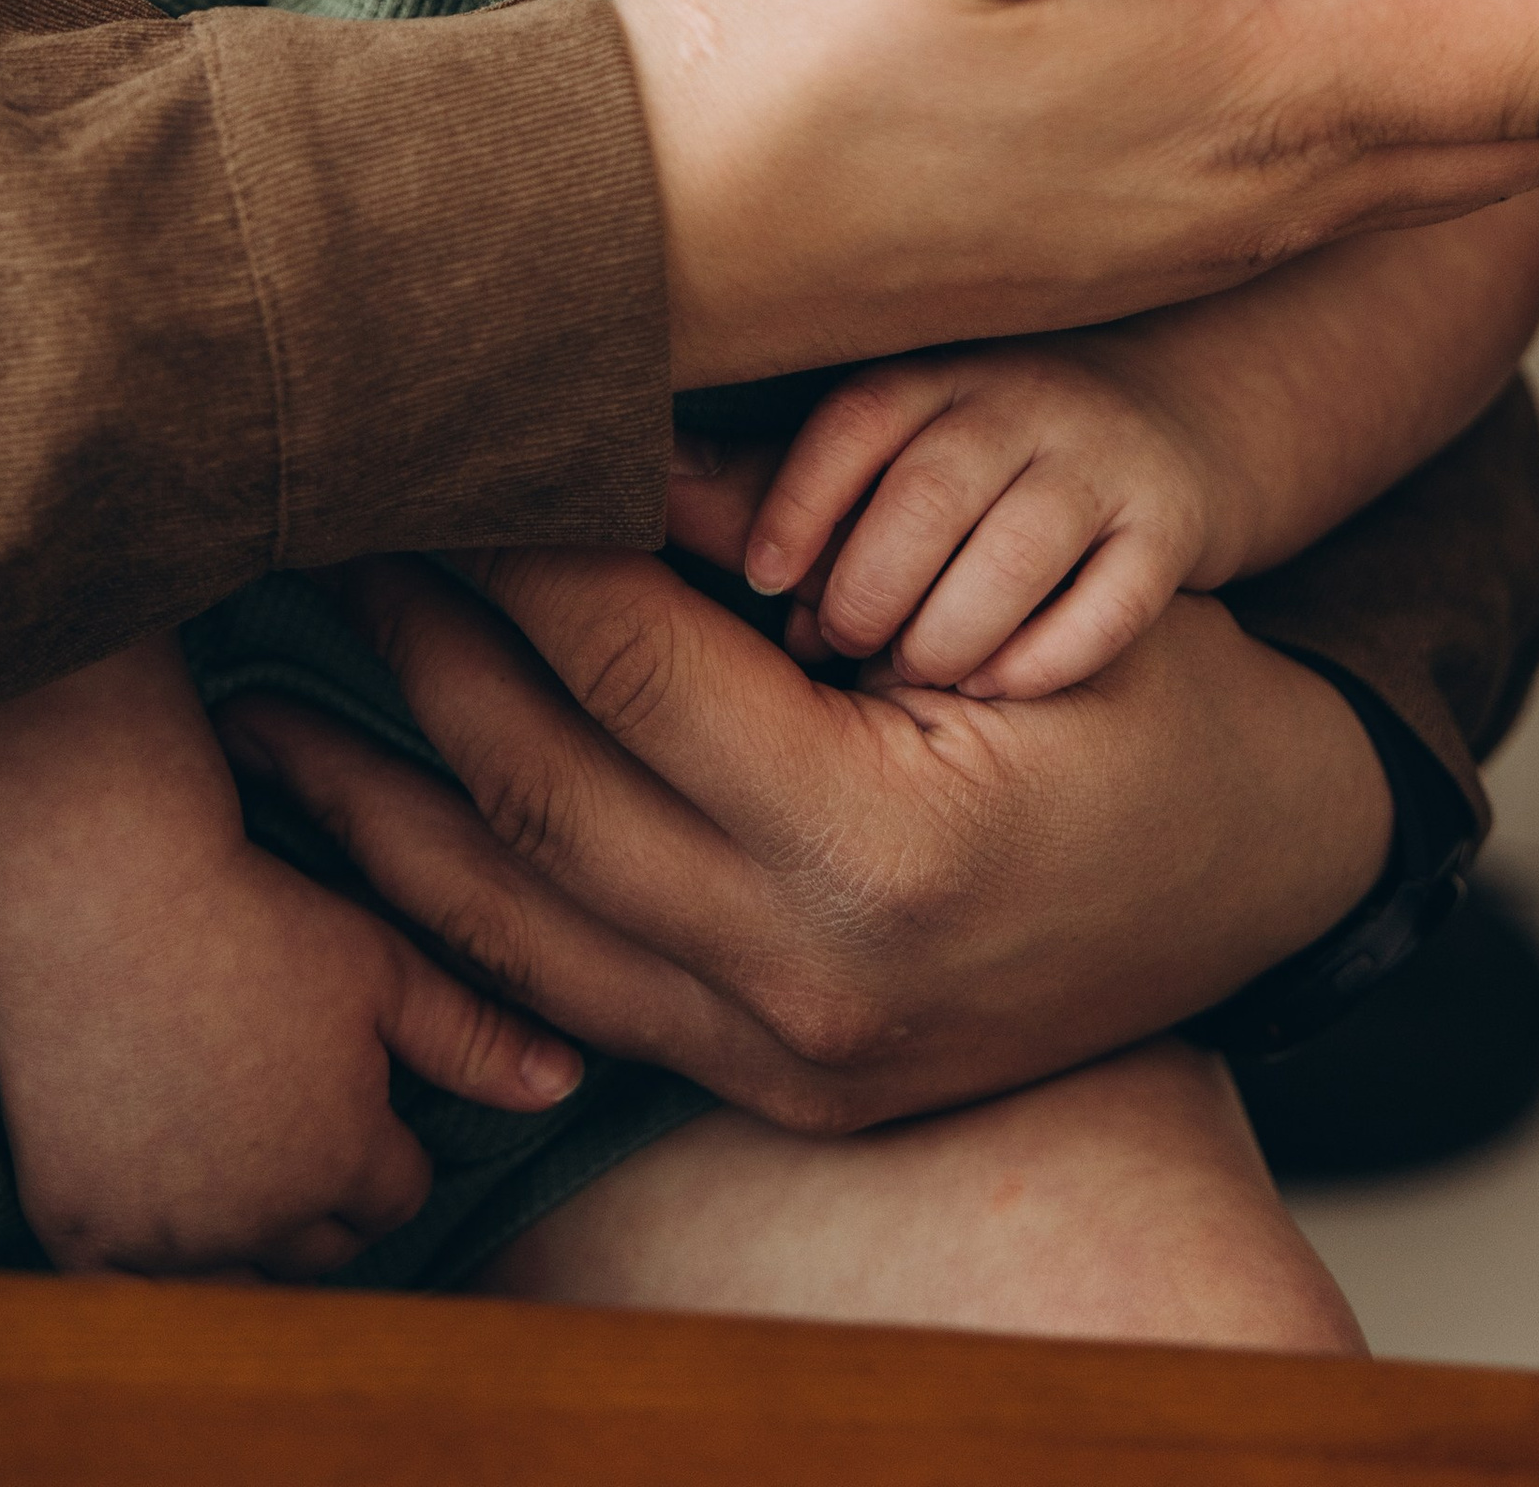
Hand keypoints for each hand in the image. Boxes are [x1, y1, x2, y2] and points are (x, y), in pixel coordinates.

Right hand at [0, 836, 581, 1279]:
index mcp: (344, 1160)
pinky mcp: (79, 1227)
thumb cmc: (259, 915)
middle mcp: (257, 1218)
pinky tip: (158, 1181)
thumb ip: (477, 1040)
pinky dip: (152, 1252)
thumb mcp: (385, 969)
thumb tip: (569, 1084)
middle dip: (325, 1196)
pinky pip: (134, 1285)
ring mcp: (164, 1232)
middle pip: (320, 1248)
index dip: (387, 1141)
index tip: (359, 1087)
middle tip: (295, 1112)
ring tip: (234, 1145)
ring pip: (232, 1275)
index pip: (396, 1195)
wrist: (104, 896)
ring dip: (243, 1234)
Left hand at [217, 548, 1394, 1135]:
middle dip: (421, 659)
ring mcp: (784, 1057)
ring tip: (270, 715)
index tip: (441, 459)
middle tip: (334, 536)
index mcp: (882, 852)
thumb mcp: (1011, 589)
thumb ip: (806, 542)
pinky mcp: (770, 1082)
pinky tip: (384, 843)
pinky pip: (567, 997)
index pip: (635, 675)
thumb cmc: (1156, 694)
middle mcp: (811, 984)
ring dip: (384, 815)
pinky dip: (461, 917)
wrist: (1268, 869)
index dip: (521, 555)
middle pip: (546, 798)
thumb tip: (620, 456)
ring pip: (518, 930)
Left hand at [741, 345, 1239, 696]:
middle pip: (928, 492)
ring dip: (945, 637)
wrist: (1169, 432)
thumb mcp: (882, 455)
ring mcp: (1103, 458)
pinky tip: (996, 695)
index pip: (858, 419)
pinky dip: (1043, 659)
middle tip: (834, 659)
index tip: (765, 583)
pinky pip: (1112, 602)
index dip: (800, 505)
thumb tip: (639, 484)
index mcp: (931, 374)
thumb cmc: (976, 469)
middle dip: (868, 593)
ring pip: (1014, 552)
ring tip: (907, 686)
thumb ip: (768, 483)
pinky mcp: (1174, 521)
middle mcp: (1020, 399)